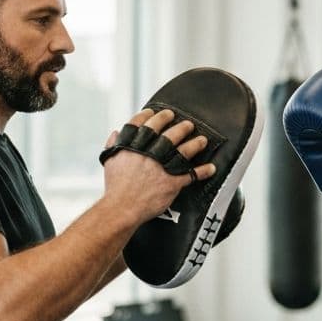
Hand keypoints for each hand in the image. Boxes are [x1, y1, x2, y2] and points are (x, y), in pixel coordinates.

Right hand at [101, 107, 214, 225]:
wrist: (121, 208)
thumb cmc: (115, 187)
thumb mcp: (109, 161)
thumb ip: (113, 145)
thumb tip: (116, 133)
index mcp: (131, 146)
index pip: (142, 124)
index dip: (151, 116)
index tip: (158, 112)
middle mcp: (147, 154)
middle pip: (167, 134)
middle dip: (179, 127)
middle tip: (187, 123)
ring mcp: (160, 168)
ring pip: (182, 151)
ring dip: (195, 144)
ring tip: (202, 139)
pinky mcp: (171, 183)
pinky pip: (191, 175)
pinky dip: (203, 171)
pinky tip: (212, 168)